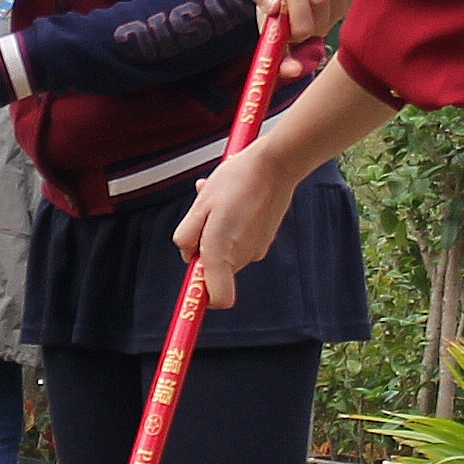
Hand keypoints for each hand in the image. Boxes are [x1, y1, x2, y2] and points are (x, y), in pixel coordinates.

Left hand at [175, 142, 294, 310]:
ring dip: (216, 233)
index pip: (218, 299)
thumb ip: (187, 236)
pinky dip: (231, 228)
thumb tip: (188, 255)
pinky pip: (239, 241)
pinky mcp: (265, 239)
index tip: (192, 289)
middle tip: (203, 216)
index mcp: (222, 252)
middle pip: (214, 270)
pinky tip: (232, 202)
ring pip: (226, 252)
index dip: (203, 298)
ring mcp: (257, 250)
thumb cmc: (236, 181)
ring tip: (218, 202)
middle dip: (203, 248)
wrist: (276, 164)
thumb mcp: (200, 205)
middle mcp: (242, 257)